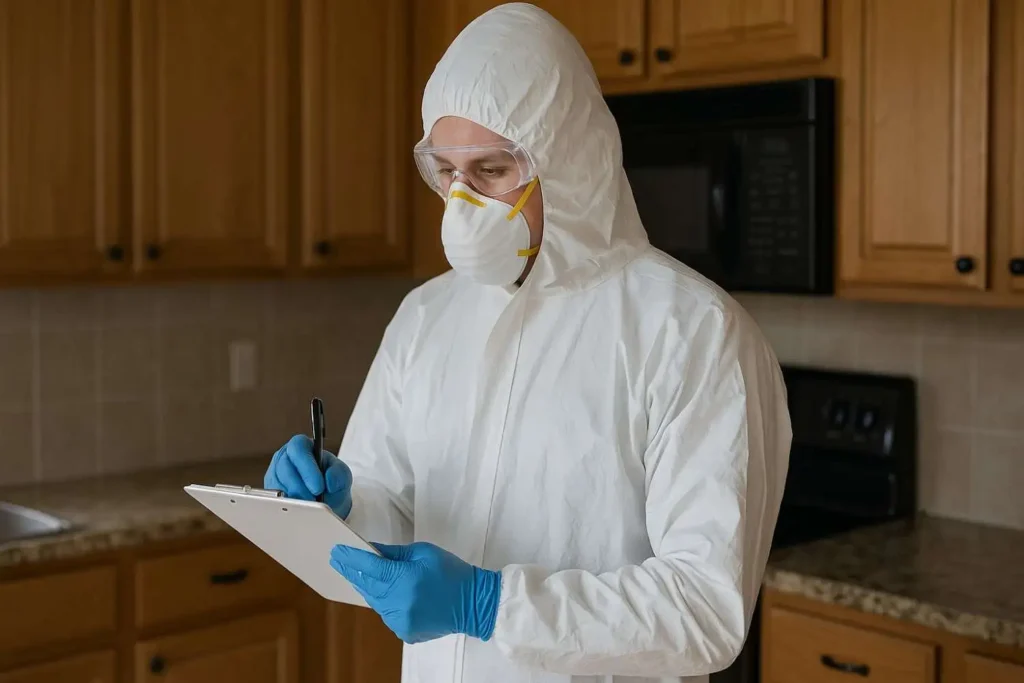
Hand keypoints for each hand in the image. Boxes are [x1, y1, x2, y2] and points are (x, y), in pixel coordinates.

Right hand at [264, 434, 352, 518]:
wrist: (327, 500)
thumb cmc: (332, 482)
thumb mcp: (342, 474)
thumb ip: (338, 473)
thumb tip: (330, 481)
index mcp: (303, 446)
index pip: (298, 448)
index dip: (307, 467)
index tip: (318, 487)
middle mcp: (285, 457)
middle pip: (285, 467)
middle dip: (300, 487)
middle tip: (314, 501)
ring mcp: (275, 474)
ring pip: (277, 484)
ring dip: (293, 498)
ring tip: (309, 508)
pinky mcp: (270, 491)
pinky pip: (272, 499)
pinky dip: (286, 506)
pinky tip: (298, 511)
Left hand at [329, 542, 501, 643]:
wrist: (474, 603)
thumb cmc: (451, 572)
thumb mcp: (423, 553)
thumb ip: (394, 553)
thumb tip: (371, 550)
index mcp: (405, 579)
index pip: (370, 567)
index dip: (351, 558)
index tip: (336, 550)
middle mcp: (399, 602)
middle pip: (367, 586)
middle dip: (352, 572)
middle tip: (338, 560)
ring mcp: (401, 620)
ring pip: (374, 602)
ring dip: (368, 588)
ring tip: (359, 575)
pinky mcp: (405, 632)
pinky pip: (386, 614)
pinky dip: (383, 602)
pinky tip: (386, 592)